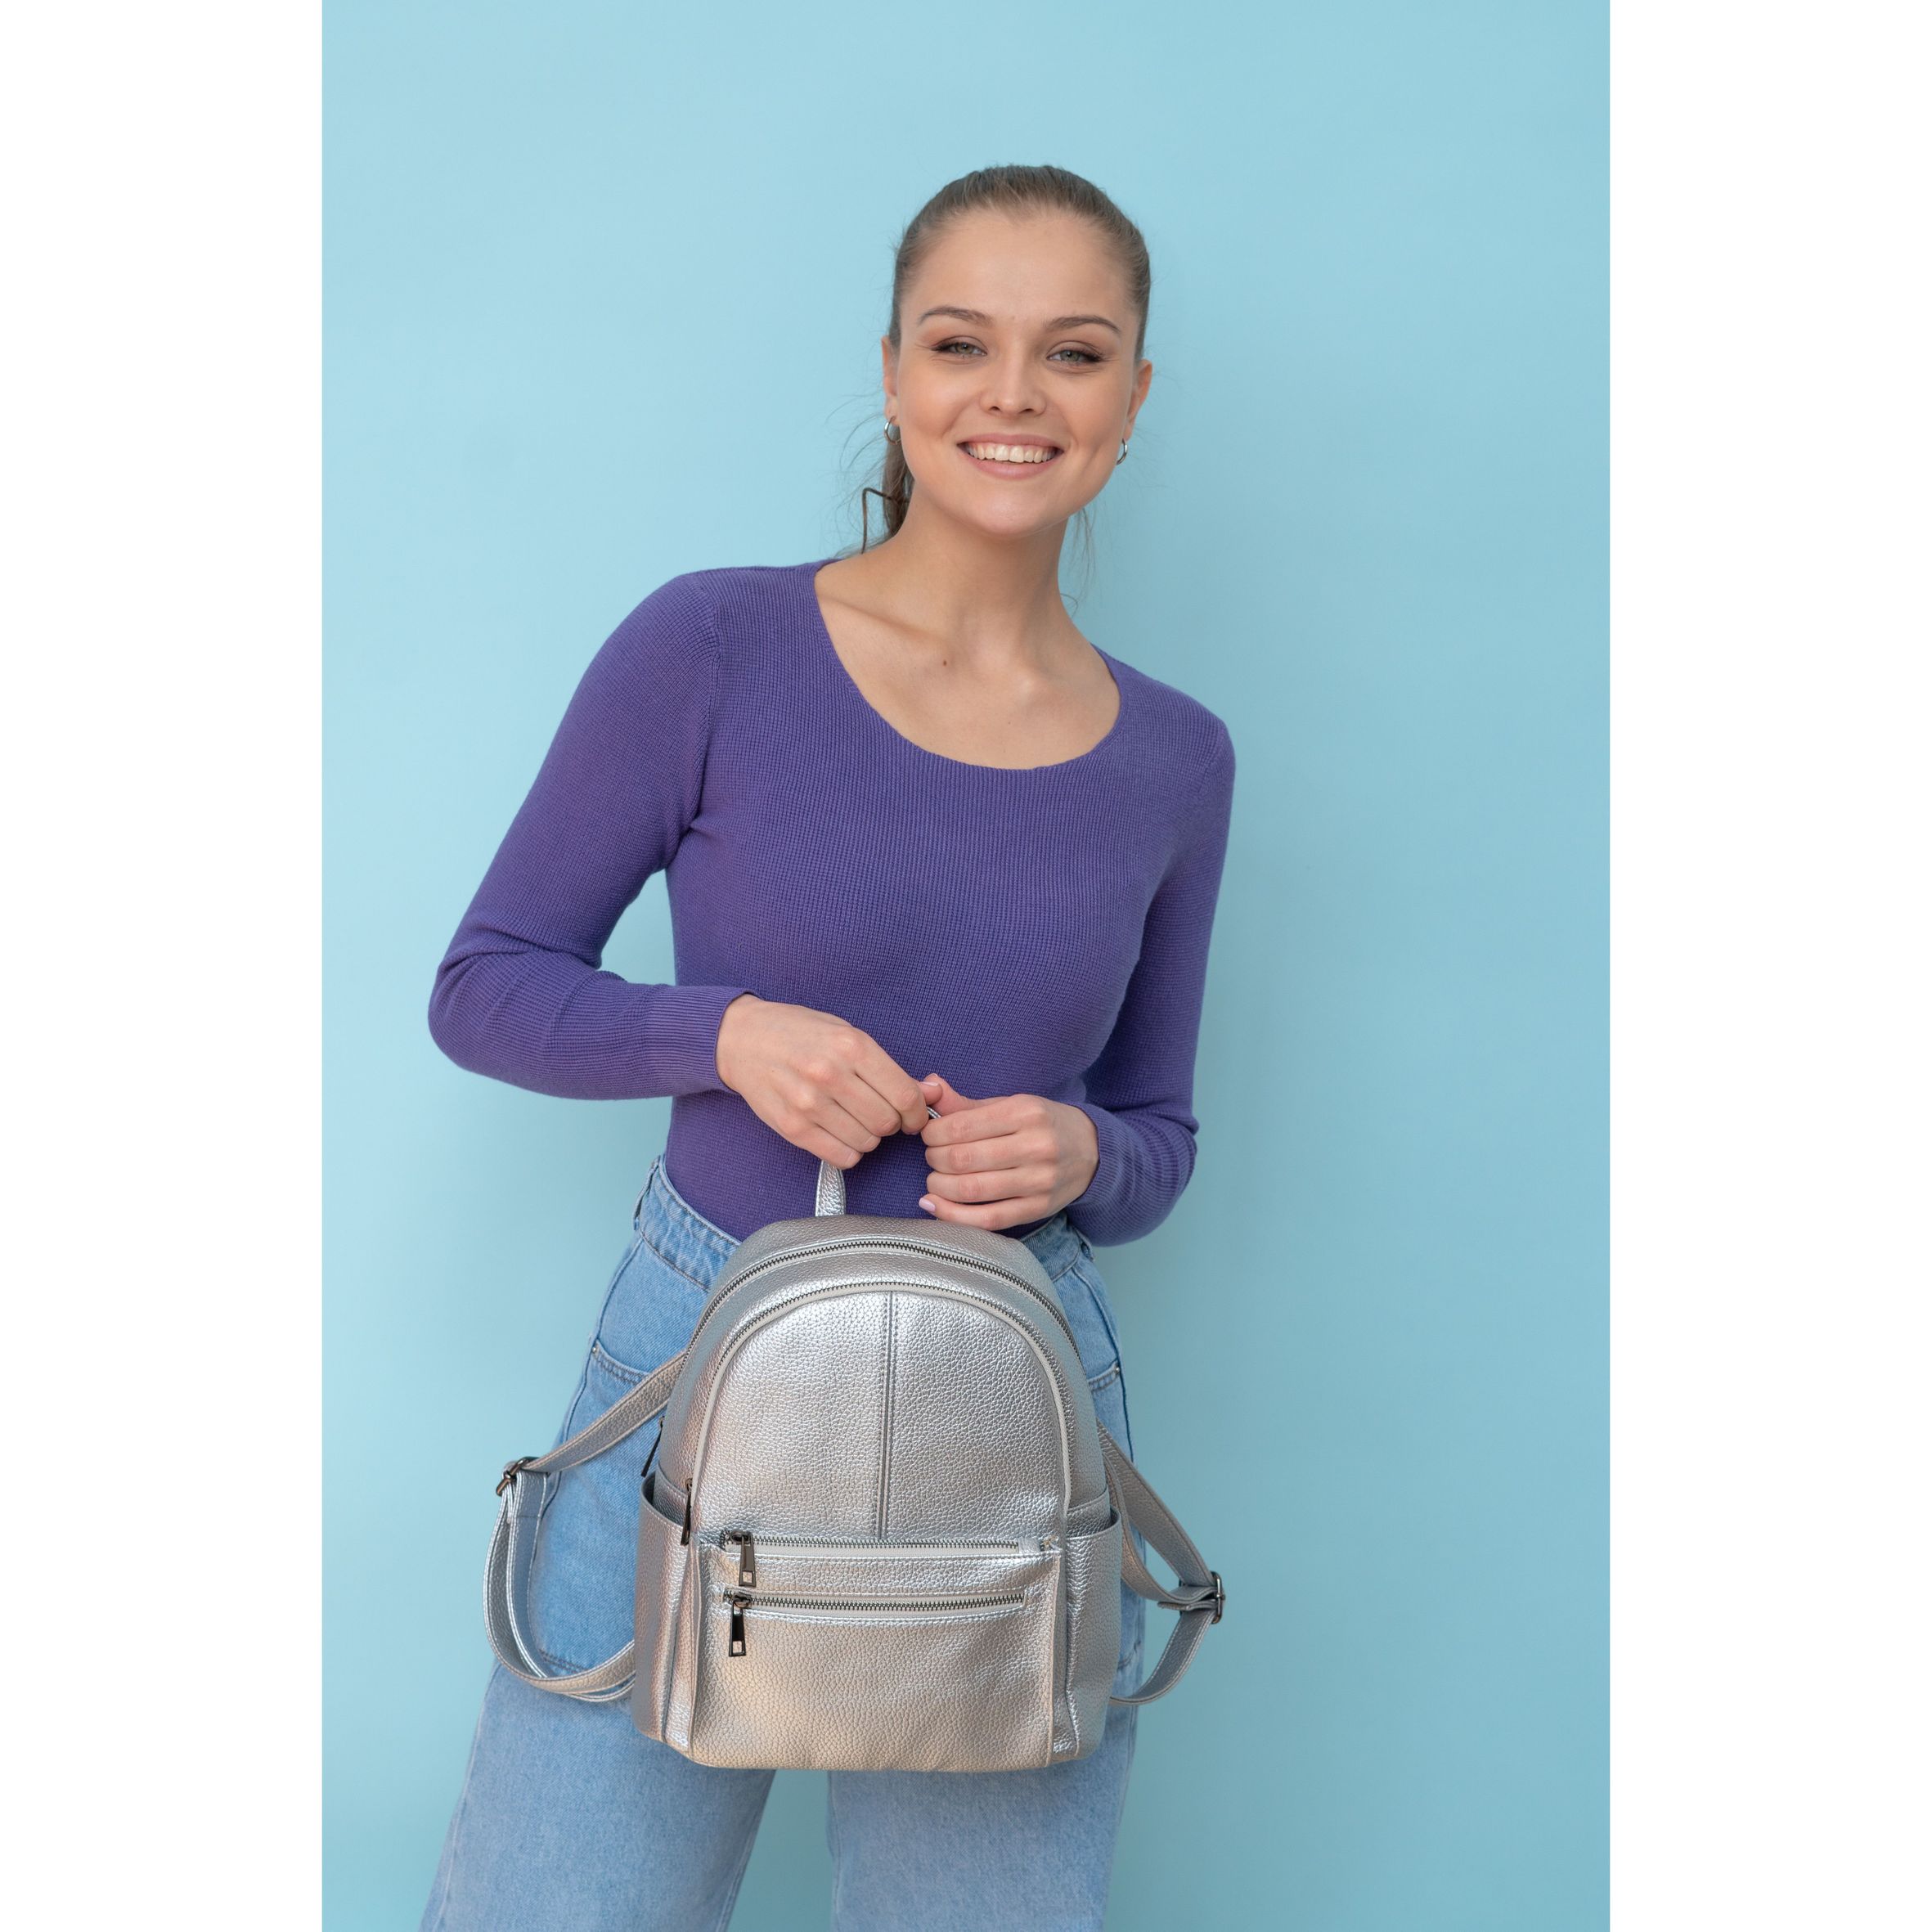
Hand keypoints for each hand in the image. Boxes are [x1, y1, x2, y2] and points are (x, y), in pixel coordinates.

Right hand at [715, 994, 931, 1169]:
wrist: (742, 1039)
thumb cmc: (800, 1033)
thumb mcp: (846, 1033)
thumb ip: (886, 1066)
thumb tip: (931, 1093)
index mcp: (851, 1045)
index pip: (904, 1095)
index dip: (917, 1112)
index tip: (913, 1116)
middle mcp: (830, 1074)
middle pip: (886, 1122)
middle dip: (892, 1124)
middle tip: (880, 1115)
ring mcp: (808, 1103)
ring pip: (866, 1143)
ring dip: (869, 1138)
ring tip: (856, 1120)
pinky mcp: (792, 1127)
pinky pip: (840, 1157)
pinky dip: (849, 1152)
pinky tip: (841, 1134)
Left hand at [914, 1074, 1100, 1230]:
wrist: (1092, 1151)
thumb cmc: (1042, 1125)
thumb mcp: (1010, 1105)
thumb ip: (966, 1104)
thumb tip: (928, 1087)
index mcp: (1026, 1113)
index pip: (961, 1126)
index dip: (933, 1133)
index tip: (928, 1135)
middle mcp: (1035, 1146)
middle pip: (962, 1159)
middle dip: (934, 1159)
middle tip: (932, 1157)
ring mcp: (1039, 1181)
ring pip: (972, 1190)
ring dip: (939, 1187)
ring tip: (934, 1181)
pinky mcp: (1038, 1208)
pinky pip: (988, 1219)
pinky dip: (954, 1216)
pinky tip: (934, 1206)